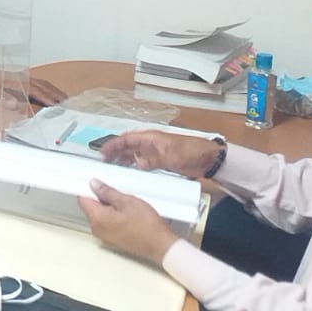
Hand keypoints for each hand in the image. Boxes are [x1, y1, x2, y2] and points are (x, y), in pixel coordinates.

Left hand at [0, 63, 68, 107]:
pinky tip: (45, 91)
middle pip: (44, 86)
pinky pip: (36, 82)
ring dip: (53, 90)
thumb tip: (14, 104)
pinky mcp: (17, 78)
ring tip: (62, 97)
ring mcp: (20, 77)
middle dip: (56, 94)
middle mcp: (22, 79)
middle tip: (67, 102)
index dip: (49, 100)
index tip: (59, 106)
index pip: (38, 92)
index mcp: (18, 82)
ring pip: (42, 83)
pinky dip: (45, 87)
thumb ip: (3, 98)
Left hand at [77, 179, 178, 264]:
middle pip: (91, 207)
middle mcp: (97, 229)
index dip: (87, 188)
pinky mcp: (113, 239)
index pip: (82, 199)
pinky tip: (127, 214)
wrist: (159, 245)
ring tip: (125, 205)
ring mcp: (104, 236)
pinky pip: (107, 223)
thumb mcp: (127, 201)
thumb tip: (95, 185)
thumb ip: (107, 192)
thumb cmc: (146, 226)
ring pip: (100, 215)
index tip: (93, 183)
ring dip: (108, 207)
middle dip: (100, 198)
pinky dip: (114, 216)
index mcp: (97, 218)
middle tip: (116, 193)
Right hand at [96, 129, 221, 178]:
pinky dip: (134, 166)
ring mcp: (156, 153)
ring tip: (113, 167)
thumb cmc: (191, 152)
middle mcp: (151, 144)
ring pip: (134, 154)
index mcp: (152, 138)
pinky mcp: (161, 161)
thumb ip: (153, 160)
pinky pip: (143, 163)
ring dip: (123, 159)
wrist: (209, 159)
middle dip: (115, 152)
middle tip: (104, 161)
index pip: (127, 139)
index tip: (103, 151)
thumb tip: (137, 163)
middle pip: (128, 146)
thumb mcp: (171, 157)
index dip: (114, 144)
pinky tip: (130, 172)